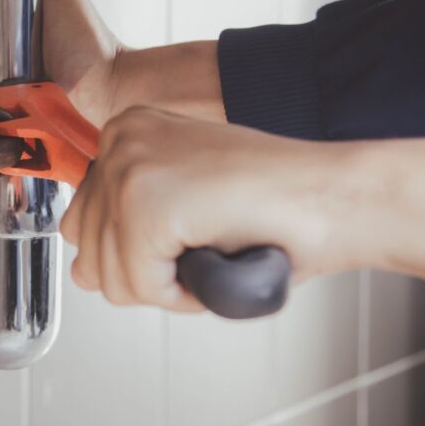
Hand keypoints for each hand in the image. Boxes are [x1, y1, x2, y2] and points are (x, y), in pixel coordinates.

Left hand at [61, 107, 424, 309]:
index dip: (139, 252)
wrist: (340, 196)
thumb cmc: (279, 205)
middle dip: (146, 272)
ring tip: (215, 248)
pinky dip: (184, 295)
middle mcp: (119, 139)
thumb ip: (127, 222)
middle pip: (89, 252)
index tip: (189, 233)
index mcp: (126, 130)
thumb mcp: (184, 198)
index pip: (84, 222)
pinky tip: (219, 256)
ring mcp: (129, 168)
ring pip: (111, 277)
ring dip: (168, 285)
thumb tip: (85, 271)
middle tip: (205, 246)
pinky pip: (141, 287)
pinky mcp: (146, 204)